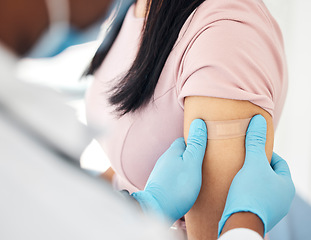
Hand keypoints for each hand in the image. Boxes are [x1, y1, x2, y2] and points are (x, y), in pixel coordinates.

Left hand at [131, 119, 206, 223]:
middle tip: (203, 161)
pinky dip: (179, 177)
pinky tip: (185, 185)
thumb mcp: (192, 163)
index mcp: (173, 152)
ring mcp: (160, 173)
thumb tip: (198, 122)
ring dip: (184, 167)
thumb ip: (196, 145)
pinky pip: (171, 176)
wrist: (156, 210)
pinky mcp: (159, 185)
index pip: (184, 140)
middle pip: (179, 153)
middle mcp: (164, 160)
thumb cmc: (177, 186)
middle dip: (190, 155)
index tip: (204, 145)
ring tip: (196, 174)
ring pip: (175, 165)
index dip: (194, 141)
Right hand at [218, 115, 294, 235]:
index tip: (252, 150)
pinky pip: (255, 198)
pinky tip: (236, 188)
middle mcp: (283, 199)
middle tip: (243, 160)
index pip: (280, 162)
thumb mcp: (253, 163)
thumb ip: (255, 142)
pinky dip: (247, 191)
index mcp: (286, 185)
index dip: (265, 153)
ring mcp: (272, 208)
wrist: (240, 222)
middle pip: (270, 175)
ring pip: (262, 187)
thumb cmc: (250, 193)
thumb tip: (259, 120)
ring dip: (252, 179)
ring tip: (237, 172)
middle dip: (257, 166)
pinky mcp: (259, 214)